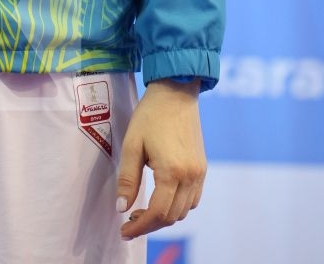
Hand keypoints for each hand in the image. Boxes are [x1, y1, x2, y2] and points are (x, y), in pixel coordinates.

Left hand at [116, 79, 205, 240]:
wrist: (176, 92)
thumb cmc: (150, 115)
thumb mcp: (132, 144)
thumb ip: (127, 178)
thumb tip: (122, 208)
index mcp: (172, 172)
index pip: (157, 213)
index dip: (139, 227)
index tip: (124, 231)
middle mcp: (190, 176)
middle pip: (171, 216)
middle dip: (150, 224)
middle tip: (130, 220)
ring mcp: (199, 173)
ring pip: (184, 211)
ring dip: (164, 216)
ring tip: (143, 210)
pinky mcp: (202, 167)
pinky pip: (192, 199)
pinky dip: (177, 205)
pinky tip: (162, 196)